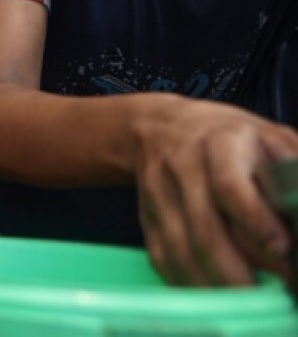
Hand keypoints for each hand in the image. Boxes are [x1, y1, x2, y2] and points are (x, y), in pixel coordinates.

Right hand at [136, 99, 297, 285]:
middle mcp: (182, 168)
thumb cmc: (228, 136)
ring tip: (244, 303)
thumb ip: (294, 165)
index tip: (280, 247)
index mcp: (219, 143)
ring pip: (181, 250)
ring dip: (213, 285)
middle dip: (236, 271)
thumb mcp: (269, 135)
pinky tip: (213, 295)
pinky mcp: (147, 217)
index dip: (254, 218)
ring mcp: (159, 195)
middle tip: (269, 296)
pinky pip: (164, 259)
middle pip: (203, 228)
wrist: (158, 126)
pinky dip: (188, 284)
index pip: (229, 184)